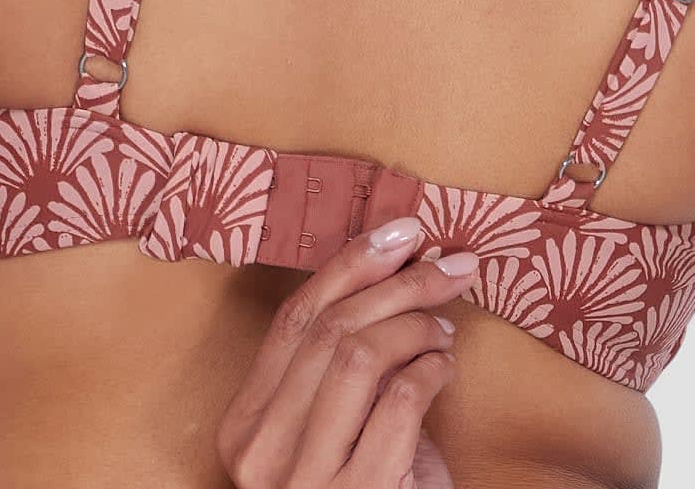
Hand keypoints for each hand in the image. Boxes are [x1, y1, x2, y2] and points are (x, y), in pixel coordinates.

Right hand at [215, 214, 478, 487]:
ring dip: (416, 324)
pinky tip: (444, 367)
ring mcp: (304, 482)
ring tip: (444, 326)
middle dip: (399, 282)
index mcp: (244, 426)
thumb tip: (391, 262)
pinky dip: (431, 369)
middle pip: (331, 329)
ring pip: (360, 354)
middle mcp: (260, 453)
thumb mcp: (333, 429)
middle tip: (450, 265)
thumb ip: (337, 366)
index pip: (294, 319)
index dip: (350, 264)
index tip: (401, 230)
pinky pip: (398, 400)